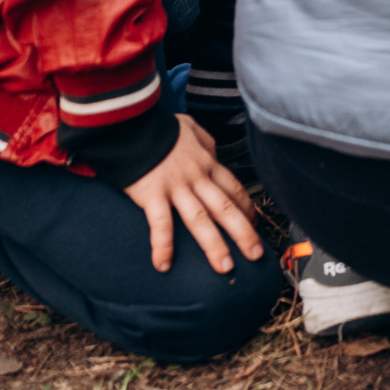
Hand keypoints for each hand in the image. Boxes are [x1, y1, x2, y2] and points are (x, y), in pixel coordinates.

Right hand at [124, 115, 263, 274]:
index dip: (247, 208)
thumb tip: (212, 151)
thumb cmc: (159, 126)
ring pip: (201, 220)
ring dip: (214, 245)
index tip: (256, 224)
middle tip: (256, 255)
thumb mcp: (190, 128)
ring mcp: (176, 187)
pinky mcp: (152, 195)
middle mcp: (197, 178)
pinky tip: (164, 266)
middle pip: (225, 208)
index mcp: (206, 163)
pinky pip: (160, 224)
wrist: (133, 122)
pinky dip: (163, 245)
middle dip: (243, 233)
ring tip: (226, 267)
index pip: (233, 188)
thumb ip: (204, 142)